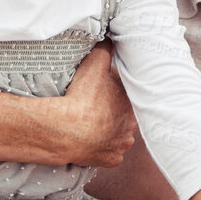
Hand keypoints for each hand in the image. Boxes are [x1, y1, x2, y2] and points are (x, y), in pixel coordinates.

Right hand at [54, 43, 138, 166]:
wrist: (67, 130)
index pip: (129, 94)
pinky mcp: (110, 160)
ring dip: (108, 130)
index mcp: (133, 104)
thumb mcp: (94, 64)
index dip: (116, 90)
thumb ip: (105, 49)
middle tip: (96, 105)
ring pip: (118, 135)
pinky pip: (108, 153)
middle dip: (113, 111)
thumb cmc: (83, 97)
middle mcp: (133, 127)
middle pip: (125, 116)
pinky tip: (91, 139)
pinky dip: (101, 147)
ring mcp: (122, 146)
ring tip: (92, 122)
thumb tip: (110, 39)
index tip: (104, 89)